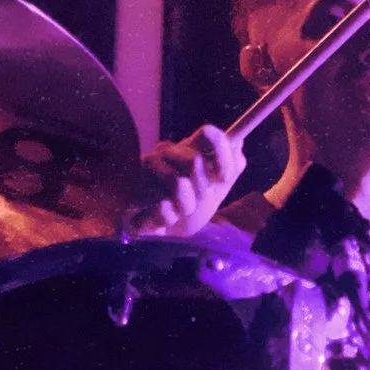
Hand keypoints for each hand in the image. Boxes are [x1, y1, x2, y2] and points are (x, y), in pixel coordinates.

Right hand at [119, 123, 240, 240]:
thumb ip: (231, 166)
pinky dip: (169, 218)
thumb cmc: (188, 206)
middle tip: (199, 199)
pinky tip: (163, 219)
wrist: (162, 236)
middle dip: (204, 189)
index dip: (222, 154)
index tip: (225, 178)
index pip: (208, 133)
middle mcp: (164, 153)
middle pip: (195, 160)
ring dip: (187, 206)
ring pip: (179, 184)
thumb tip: (237, 142)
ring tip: (180, 211)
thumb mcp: (215, 188)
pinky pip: (162, 207)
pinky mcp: (132, 194)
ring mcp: (145, 171)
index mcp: (186, 148)